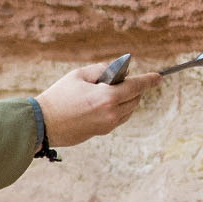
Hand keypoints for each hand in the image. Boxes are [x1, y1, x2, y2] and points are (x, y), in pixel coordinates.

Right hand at [37, 60, 161, 150]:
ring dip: (127, 99)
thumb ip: (102, 69)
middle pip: (135, 98)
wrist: (43, 123)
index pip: (136, 86)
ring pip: (129, 110)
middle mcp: (111, 113)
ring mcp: (108, 125)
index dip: (149, 80)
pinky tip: (105, 103)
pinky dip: (119, 109)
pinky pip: (119, 118)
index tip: (159, 77)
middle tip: (121, 79)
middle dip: (134, 87)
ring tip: (110, 91)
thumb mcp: (79, 75)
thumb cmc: (59, 96)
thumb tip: (119, 72)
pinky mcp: (102, 132)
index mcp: (107, 97)